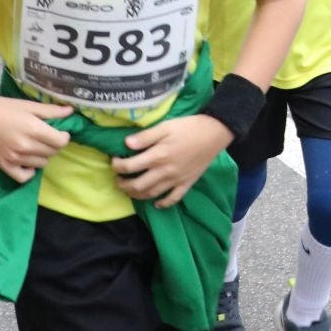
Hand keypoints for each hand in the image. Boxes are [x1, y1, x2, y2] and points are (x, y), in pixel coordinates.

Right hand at [0, 97, 70, 182]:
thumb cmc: (4, 108)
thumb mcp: (29, 105)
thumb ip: (51, 111)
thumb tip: (71, 111)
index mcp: (34, 129)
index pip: (61, 142)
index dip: (64, 136)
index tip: (59, 132)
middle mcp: (26, 146)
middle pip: (53, 152)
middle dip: (54, 144)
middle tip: (46, 137)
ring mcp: (15, 158)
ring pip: (42, 163)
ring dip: (43, 155)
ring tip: (35, 146)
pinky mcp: (5, 166)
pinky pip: (25, 177)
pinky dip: (30, 171)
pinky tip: (28, 161)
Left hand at [113, 115, 231, 207]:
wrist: (215, 132)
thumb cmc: (188, 127)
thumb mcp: (165, 126)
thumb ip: (146, 136)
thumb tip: (126, 144)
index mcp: (158, 155)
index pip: (130, 166)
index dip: (118, 166)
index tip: (115, 162)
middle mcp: (165, 171)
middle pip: (138, 185)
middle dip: (124, 185)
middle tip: (118, 180)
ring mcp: (176, 180)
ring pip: (152, 194)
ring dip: (137, 195)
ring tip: (130, 190)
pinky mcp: (187, 183)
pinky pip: (173, 199)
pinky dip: (163, 204)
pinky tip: (156, 203)